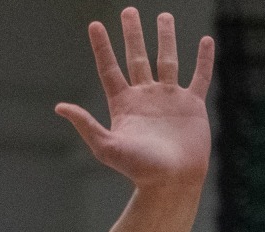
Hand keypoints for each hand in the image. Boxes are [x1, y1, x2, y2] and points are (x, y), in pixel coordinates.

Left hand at [57, 9, 212, 188]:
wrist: (171, 180)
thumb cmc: (137, 168)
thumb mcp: (105, 146)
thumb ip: (85, 124)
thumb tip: (59, 107)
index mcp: (123, 104)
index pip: (109, 68)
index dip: (102, 47)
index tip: (95, 25)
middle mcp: (145, 97)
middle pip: (137, 57)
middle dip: (133, 34)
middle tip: (130, 11)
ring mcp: (169, 98)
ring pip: (167, 60)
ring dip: (166, 38)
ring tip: (164, 16)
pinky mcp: (192, 104)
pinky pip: (200, 76)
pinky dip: (204, 59)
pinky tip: (205, 41)